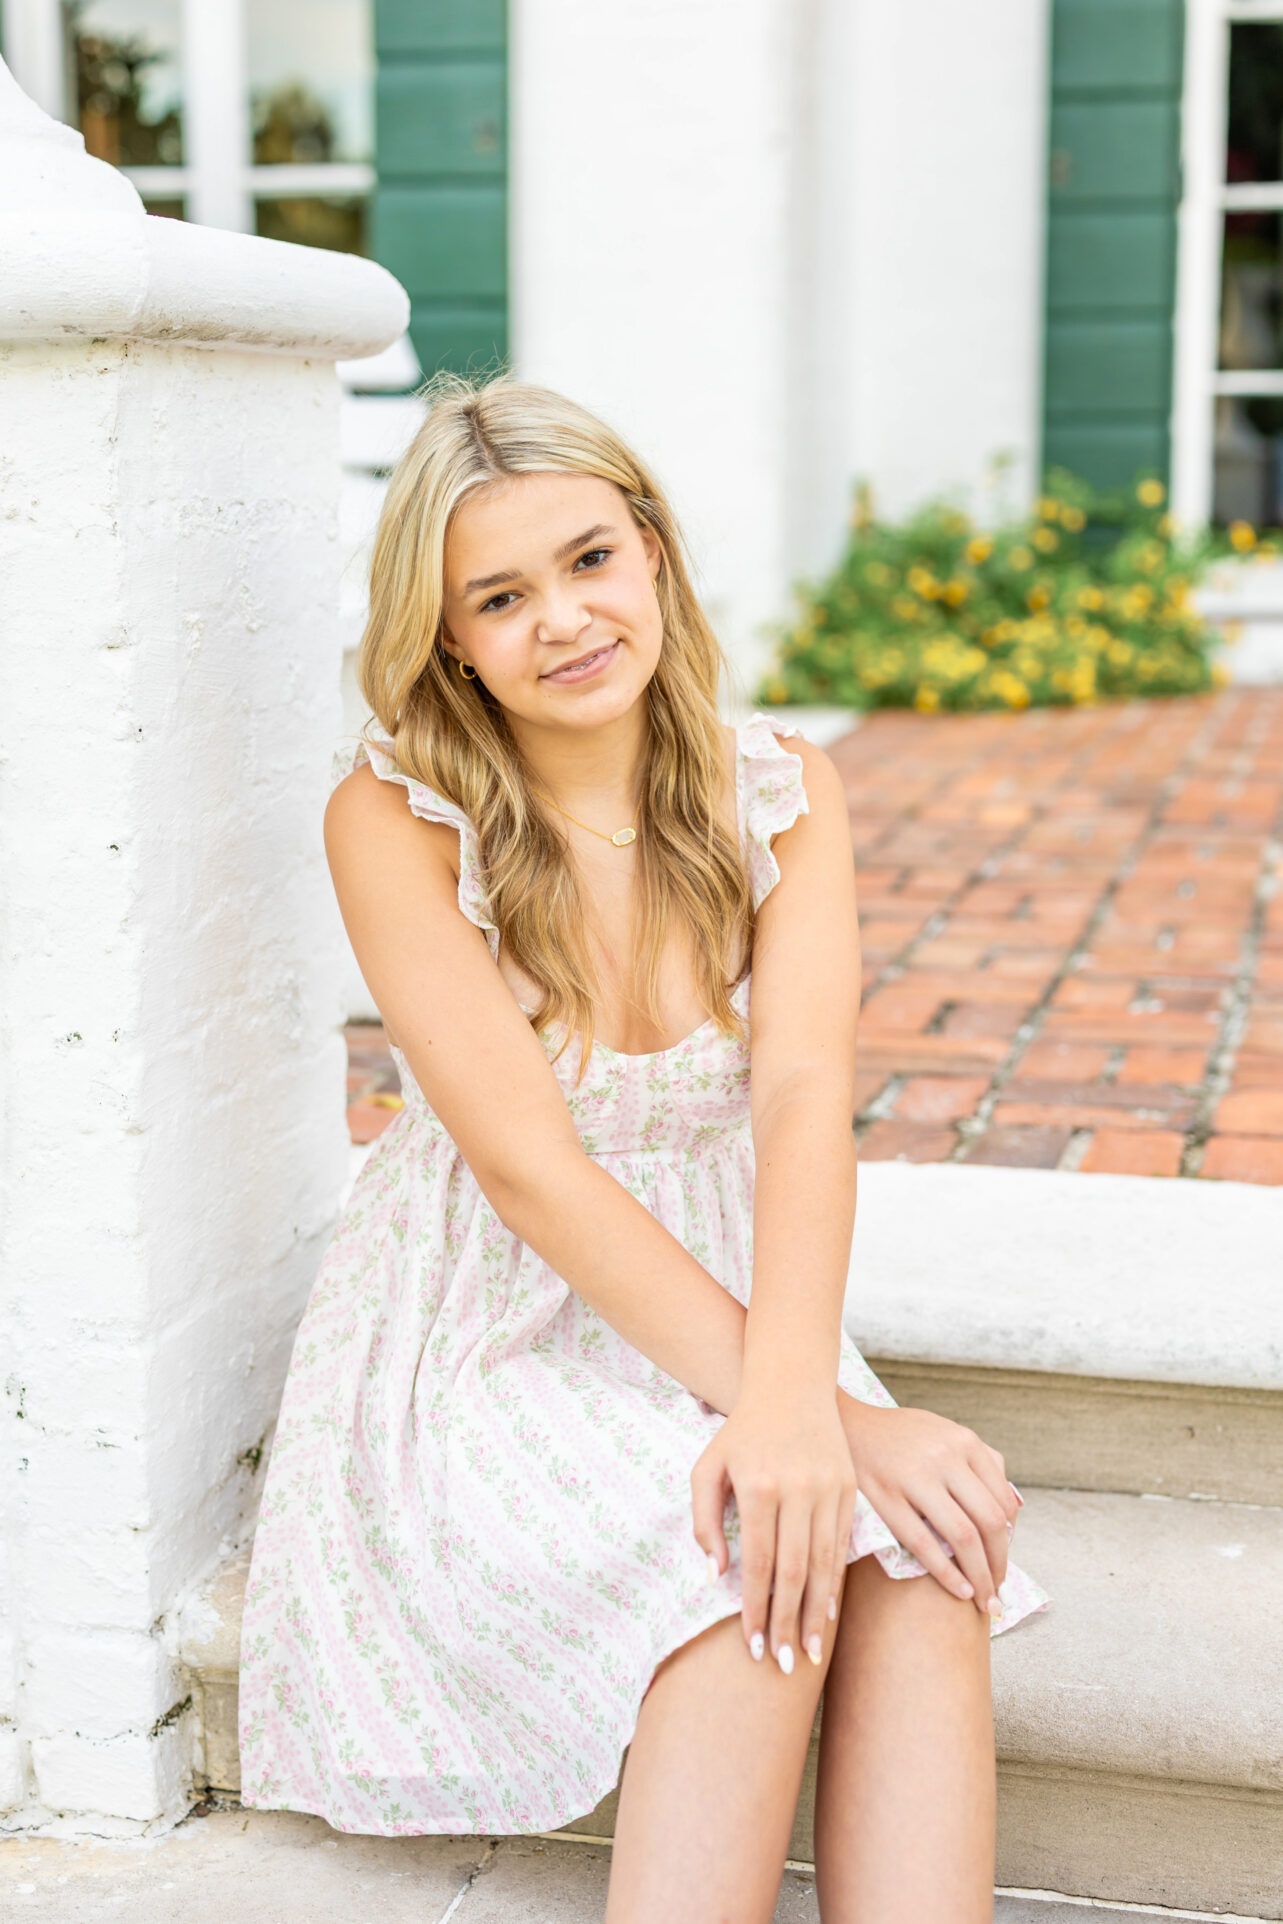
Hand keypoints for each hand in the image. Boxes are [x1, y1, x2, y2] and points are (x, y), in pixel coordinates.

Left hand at [691, 1391, 857, 1672]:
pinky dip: (835, 1581)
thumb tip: (717, 1575)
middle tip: (784, 1665)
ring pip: (824, 1563)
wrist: (790, 1387)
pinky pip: (843, 1544)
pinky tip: (828, 1610)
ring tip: (811, 1653)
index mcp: (758, 1487)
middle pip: (794, 1571)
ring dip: (818, 1613)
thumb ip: (704, 1521)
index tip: (754, 1647)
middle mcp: (796, 1489)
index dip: (757, 1610)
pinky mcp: (848, 1488)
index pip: (759, 1563)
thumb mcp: (707, 1467)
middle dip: (789, 1623)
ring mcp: (827, 1488)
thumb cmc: (740, 1432)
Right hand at [837, 1392, 1020, 1619]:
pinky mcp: (886, 1497)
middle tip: (998, 1591)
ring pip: (963, 1536)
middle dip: (1000, 1563)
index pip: (1002, 1500)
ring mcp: (915, 1477)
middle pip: (989, 1521)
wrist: (847, 1424)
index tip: (1003, 1561)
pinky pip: (924, 1544)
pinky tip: (960, 1591)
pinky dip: (948, 1574)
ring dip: (981, 1576)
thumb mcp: (945, 1432)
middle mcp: (945, 1456)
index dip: (1010, 1539)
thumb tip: (1012, 1507)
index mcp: (964, 1441)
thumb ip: (980, 1461)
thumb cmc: (900, 1435)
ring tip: (984, 1600)